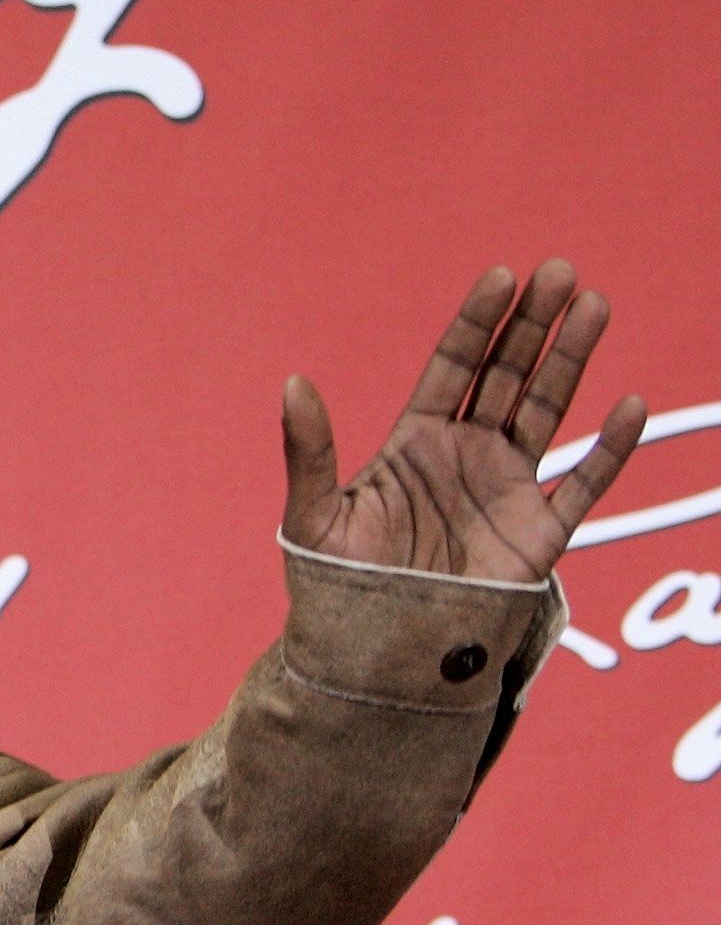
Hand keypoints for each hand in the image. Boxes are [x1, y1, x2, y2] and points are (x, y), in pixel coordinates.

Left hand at [282, 261, 643, 582]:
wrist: (376, 652)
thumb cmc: (338, 586)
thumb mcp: (315, 514)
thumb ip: (310, 450)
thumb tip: (293, 382)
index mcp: (415, 442)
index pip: (454, 366)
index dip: (478, 322)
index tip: (502, 276)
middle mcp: (467, 455)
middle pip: (509, 375)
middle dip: (533, 324)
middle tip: (560, 271)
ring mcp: (507, 490)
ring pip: (549, 411)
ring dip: (572, 359)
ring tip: (594, 305)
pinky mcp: (539, 535)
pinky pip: (584, 484)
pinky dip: (609, 449)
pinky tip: (631, 405)